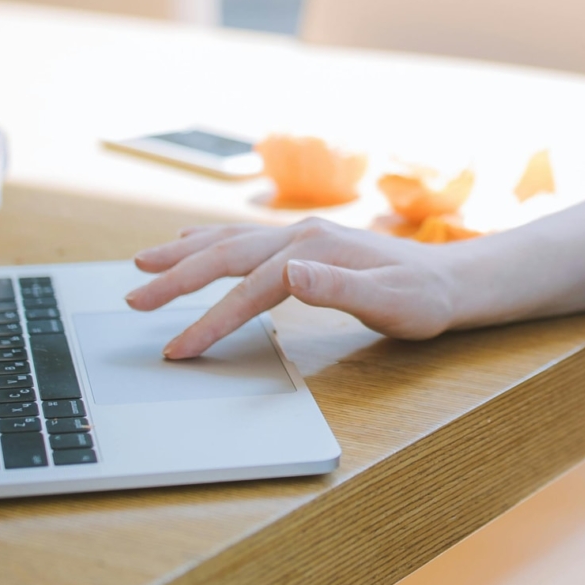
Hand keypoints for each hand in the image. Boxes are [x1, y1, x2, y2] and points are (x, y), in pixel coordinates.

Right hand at [127, 219, 458, 356]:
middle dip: (176, 279)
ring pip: (228, 241)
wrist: (450, 280)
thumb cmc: (422, 300)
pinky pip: (242, 240)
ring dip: (183, 255)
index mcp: (315, 250)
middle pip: (226, 254)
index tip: (180, 349)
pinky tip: (187, 243)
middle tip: (134, 300)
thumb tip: (290, 272)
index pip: (250, 288)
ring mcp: (300, 235)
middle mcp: (301, 235)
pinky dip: (207, 241)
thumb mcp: (390, 302)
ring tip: (142, 266)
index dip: (212, 320)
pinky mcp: (302, 243)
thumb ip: (339, 288)